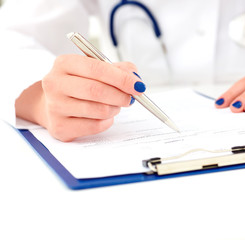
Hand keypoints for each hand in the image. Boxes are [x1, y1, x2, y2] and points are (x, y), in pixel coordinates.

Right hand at [16, 54, 144, 141]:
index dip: (122, 78)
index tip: (138, 86)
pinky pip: (94, 126)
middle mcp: (55, 83)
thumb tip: (135, 77)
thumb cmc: (79, 84)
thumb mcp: (96, 69)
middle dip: (121, 96)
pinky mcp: (60, 127)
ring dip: (114, 109)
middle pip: (97, 91)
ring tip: (114, 105)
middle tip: (131, 98)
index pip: (97, 69)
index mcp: (64, 63)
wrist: (53, 103)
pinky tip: (103, 116)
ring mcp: (55, 107)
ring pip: (99, 110)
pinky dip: (106, 121)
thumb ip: (118, 69)